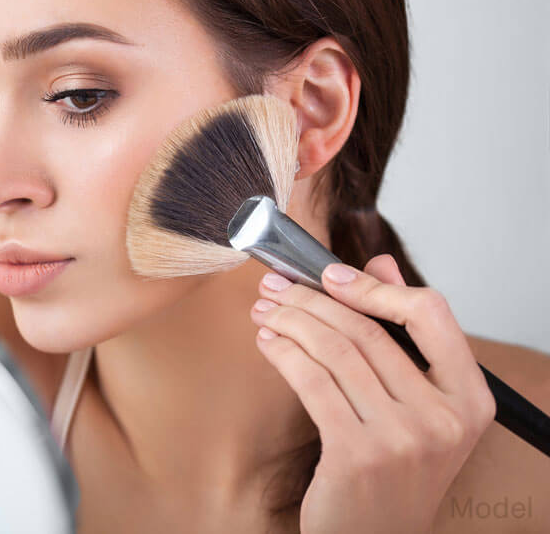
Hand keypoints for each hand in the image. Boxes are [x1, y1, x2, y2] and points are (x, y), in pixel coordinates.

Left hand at [249, 253, 496, 533]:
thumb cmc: (393, 469)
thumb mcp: (415, 406)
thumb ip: (403, 335)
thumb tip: (380, 264)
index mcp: (469, 398)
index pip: (430, 314)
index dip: (374, 286)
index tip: (327, 273)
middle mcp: (445, 417)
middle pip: (368, 330)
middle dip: (311, 300)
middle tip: (275, 286)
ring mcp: (404, 438)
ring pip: (336, 352)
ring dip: (290, 322)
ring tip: (264, 311)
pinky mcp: (359, 455)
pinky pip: (312, 383)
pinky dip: (283, 354)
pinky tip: (267, 343)